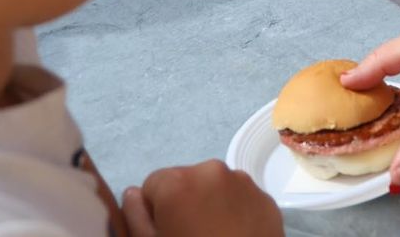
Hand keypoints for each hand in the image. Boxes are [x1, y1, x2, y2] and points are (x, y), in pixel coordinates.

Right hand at [121, 162, 281, 236]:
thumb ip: (135, 218)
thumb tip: (134, 194)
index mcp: (177, 182)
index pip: (152, 184)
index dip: (155, 211)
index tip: (165, 232)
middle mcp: (211, 170)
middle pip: (185, 181)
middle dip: (183, 204)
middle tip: (190, 236)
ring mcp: (243, 182)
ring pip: (214, 187)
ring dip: (209, 205)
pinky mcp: (266, 197)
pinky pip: (239, 197)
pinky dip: (234, 211)